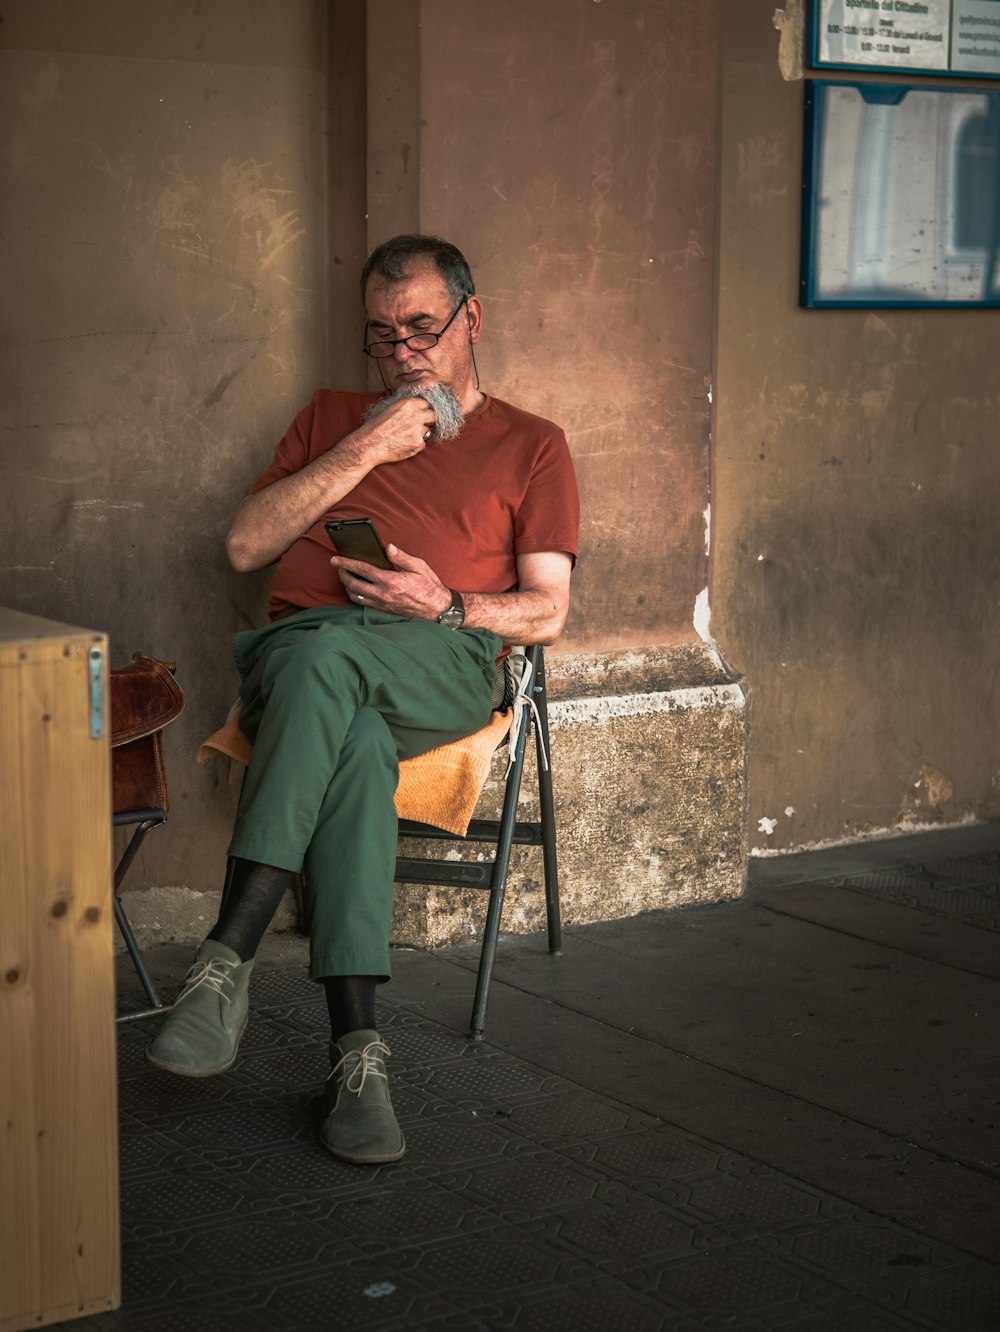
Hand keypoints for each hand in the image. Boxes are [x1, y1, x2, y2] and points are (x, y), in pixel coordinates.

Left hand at [331, 543, 451, 619]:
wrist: (437, 608)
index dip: (346, 563)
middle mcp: (384, 595)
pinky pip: (364, 603)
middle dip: (342, 575)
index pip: (362, 570)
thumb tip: (388, 547)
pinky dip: (356, 595)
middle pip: (353, 585)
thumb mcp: (419, 566)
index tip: (335, 559)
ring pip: (356, 596)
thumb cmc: (429, 586)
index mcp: (391, 582)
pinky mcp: (384, 611)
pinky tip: (357, 588)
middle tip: (338, 567)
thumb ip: (401, 557)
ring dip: (347, 586)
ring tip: (346, 576)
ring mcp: (382, 605)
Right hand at [343, 397, 435, 467]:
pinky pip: (423, 444)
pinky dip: (416, 446)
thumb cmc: (375, 427)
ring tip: (406, 437)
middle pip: (433, 416)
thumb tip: (412, 407)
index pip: (425, 404)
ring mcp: (418, 431)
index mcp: (408, 404)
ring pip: (427, 431)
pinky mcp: (418, 444)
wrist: (370, 444)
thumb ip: (403, 407)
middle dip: (428, 420)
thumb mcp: (388, 409)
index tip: (420, 414)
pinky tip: (404, 445)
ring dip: (420, 434)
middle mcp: (416, 416)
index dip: (422, 409)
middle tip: (419, 425)